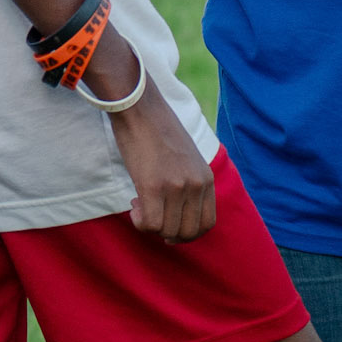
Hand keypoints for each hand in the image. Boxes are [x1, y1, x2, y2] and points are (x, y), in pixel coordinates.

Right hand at [108, 78, 216, 240]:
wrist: (140, 107)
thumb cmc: (158, 131)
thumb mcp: (186, 158)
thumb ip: (189, 182)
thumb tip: (178, 212)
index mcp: (207, 178)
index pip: (207, 224)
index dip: (188, 233)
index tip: (170, 225)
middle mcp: (196, 184)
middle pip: (188, 233)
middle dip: (168, 234)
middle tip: (152, 217)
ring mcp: (176, 186)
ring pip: (168, 231)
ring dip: (151, 226)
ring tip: (140, 205)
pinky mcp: (153, 186)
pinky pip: (150, 224)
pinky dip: (140, 222)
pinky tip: (134, 205)